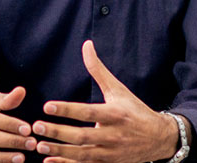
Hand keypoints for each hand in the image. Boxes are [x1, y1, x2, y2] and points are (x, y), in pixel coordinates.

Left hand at [31, 40, 178, 162]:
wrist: (161, 139)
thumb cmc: (135, 110)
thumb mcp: (118, 90)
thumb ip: (98, 70)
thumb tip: (86, 45)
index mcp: (115, 114)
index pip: (88, 112)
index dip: (67, 110)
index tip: (47, 106)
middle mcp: (113, 135)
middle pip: (82, 136)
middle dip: (59, 133)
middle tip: (36, 126)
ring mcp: (111, 153)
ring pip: (83, 155)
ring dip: (60, 151)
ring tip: (39, 145)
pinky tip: (49, 161)